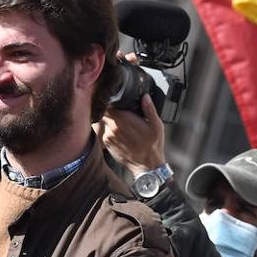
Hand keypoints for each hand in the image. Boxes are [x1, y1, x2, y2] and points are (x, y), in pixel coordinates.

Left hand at [97, 54, 165, 175]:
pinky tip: (114, 124)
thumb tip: (145, 96)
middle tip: (111, 98)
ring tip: (112, 110)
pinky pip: (101, 128)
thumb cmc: (152, 146)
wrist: (146, 166)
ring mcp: (107, 135)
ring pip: (100, 118)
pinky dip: (105, 124)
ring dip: (104, 113)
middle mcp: (113, 127)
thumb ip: (150, 109)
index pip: (108, 102)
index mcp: (124, 120)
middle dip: (105, 102)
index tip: (110, 90)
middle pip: (102, 109)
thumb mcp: (156, 125)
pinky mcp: (105, 142)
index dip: (108, 95)